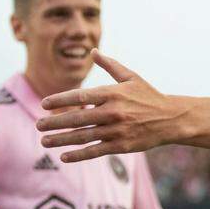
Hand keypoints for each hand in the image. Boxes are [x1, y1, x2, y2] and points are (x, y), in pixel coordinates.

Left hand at [37, 51, 177, 162]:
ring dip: (62, 139)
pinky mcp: (122, 146)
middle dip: (55, 122)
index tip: (44, 104)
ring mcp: (117, 130)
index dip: (60, 100)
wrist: (171, 118)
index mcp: (113, 93)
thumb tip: (93, 51)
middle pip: (78, 118)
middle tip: (38, 124)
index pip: (81, 97)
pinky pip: (96, 151)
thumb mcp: (131, 77)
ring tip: (44, 141)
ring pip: (84, 136)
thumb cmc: (149, 96)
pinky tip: (64, 156)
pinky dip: (79, 155)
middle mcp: (113, 112)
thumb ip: (110, 65)